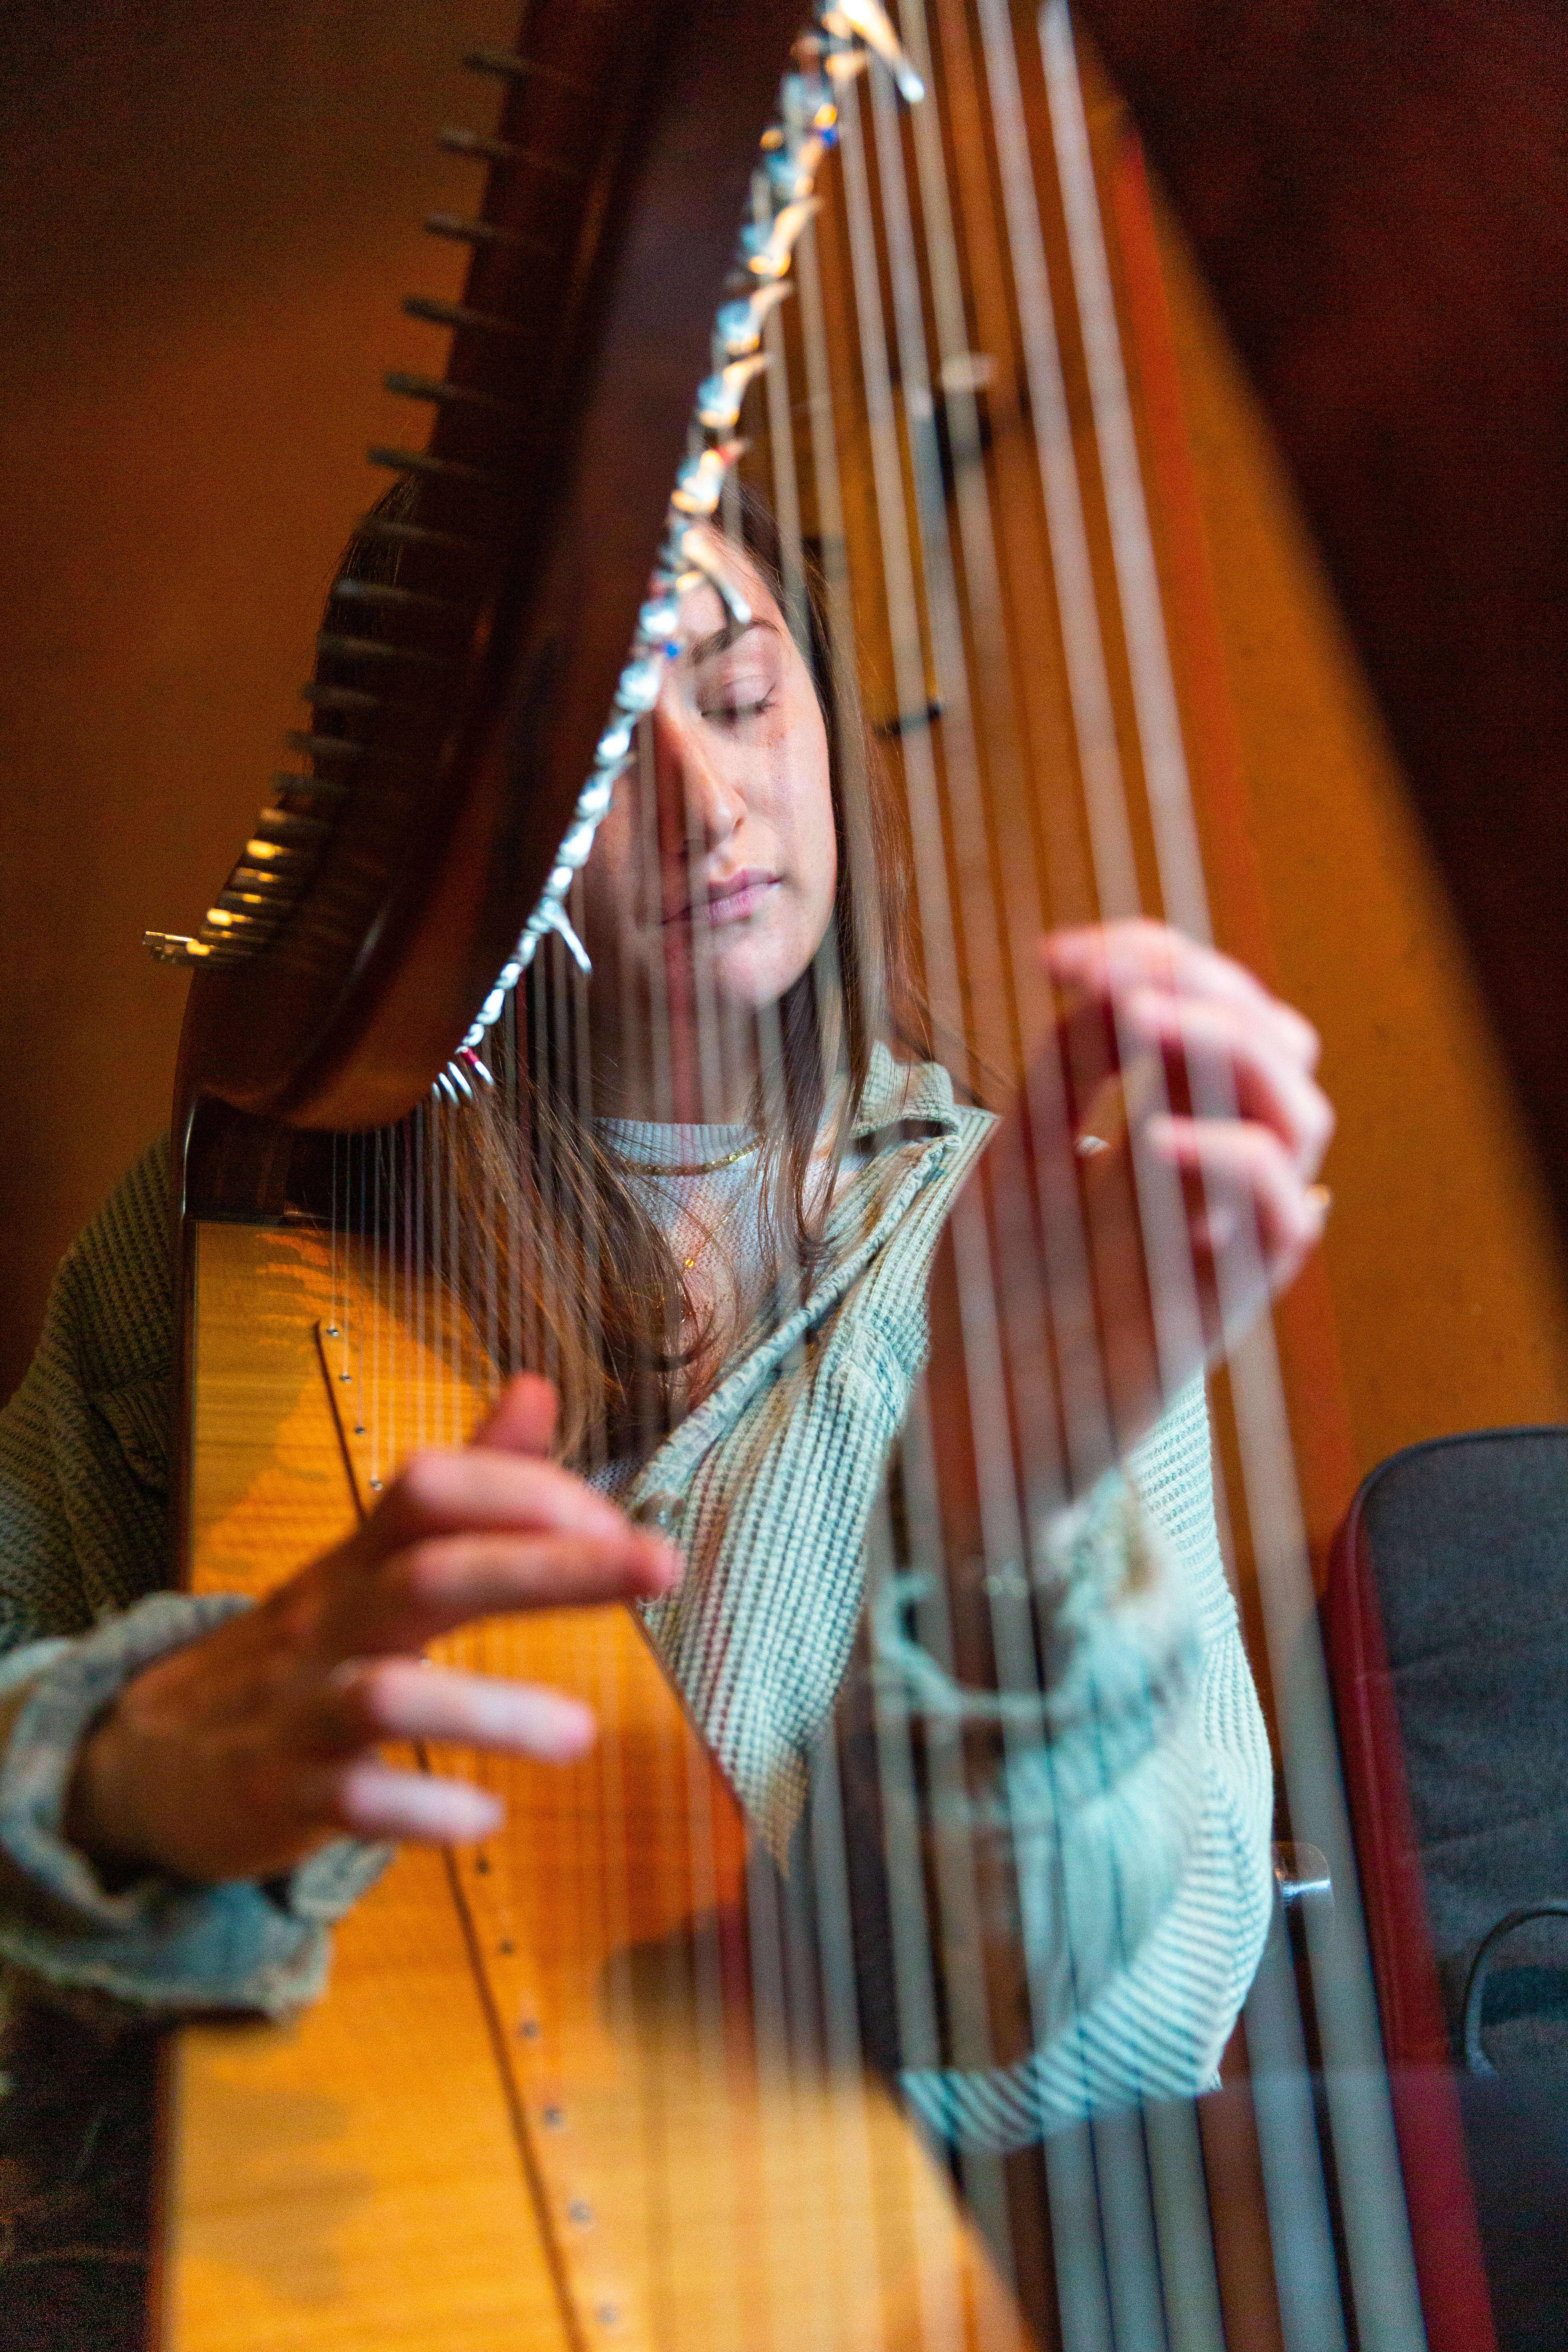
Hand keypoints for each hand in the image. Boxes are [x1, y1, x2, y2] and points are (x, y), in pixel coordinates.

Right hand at [66, 1375, 678, 1884]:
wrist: (151, 1757)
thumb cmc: (303, 1648)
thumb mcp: (374, 1557)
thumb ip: (465, 1478)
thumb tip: (538, 1386)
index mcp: (360, 1558)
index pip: (434, 1489)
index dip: (527, 1491)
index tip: (620, 1523)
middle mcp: (331, 1621)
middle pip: (433, 1574)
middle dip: (550, 1568)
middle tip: (662, 1563)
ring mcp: (301, 1709)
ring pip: (389, 1697)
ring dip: (491, 1712)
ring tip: (584, 1735)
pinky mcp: (282, 1797)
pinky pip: (352, 1804)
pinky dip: (421, 1813)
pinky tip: (486, 1820)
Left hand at [943, 921, 1331, 1494]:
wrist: (975, 1418)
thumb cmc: (993, 1293)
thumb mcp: (1013, 1158)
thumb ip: (1064, 1077)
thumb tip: (1115, 990)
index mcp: (1163, 1125)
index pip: (1207, 1010)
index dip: (1152, 958)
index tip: (1057, 957)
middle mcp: (1209, 1173)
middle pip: (1279, 1044)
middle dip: (1206, 984)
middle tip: (1114, 986)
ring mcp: (1224, 1233)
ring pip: (1305, 1116)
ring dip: (1231, 1047)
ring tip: (1141, 1029)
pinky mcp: (1224, 1302)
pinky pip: (1283, 1218)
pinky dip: (1232, 1158)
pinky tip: (1149, 1141)